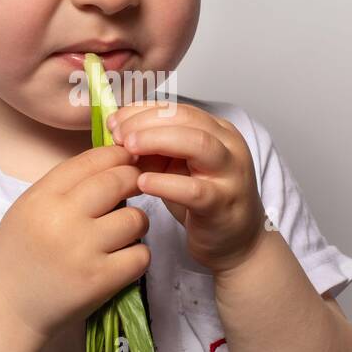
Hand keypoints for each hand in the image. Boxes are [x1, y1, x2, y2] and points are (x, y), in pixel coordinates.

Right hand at [0, 144, 150, 340]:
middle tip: (135, 188)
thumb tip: (108, 165)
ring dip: (136, 221)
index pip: (90, 161)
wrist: (4, 313)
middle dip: (132, 180)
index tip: (126, 159)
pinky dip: (137, 255)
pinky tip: (123, 258)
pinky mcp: (100, 281)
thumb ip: (61, 188)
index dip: (116, 155)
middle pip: (117, 181)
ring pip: (136, 218)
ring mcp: (83, 250)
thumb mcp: (26, 211)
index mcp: (41, 198)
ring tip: (124, 231)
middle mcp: (62, 219)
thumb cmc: (15, 259)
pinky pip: (141, 255)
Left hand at [107, 101, 267, 274]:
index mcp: (217, 131)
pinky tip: (142, 181)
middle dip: (147, 122)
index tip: (115, 121)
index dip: (143, 111)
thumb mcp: (178, 167)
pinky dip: (165, 183)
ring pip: (197, 144)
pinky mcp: (223, 204)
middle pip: (186, 118)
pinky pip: (194, 190)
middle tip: (118, 134)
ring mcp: (230, 174)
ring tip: (128, 149)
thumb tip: (118, 132)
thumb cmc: (205, 202)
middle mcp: (228, 146)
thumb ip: (156, 148)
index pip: (177, 108)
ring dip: (157, 141)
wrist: (236, 243)